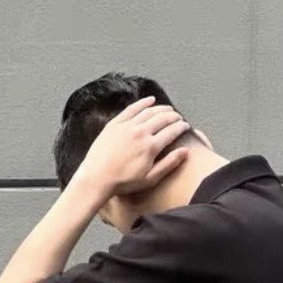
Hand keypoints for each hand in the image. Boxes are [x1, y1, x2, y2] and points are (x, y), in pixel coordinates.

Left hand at [73, 98, 190, 198]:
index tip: (186, 126)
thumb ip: (169, 164)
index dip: (181, 127)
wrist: (97, 178)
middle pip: (162, 118)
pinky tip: (149, 99)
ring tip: (168, 109)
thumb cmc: (123, 182)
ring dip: (161, 108)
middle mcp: (141, 132)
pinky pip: (132, 108)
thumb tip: (185, 151)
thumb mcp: (150, 179)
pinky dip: (142, 103)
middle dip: (173, 116)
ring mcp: (127, 126)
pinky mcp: (116, 123)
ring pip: (149, 111)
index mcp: (151, 147)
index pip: (172, 131)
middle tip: (179, 117)